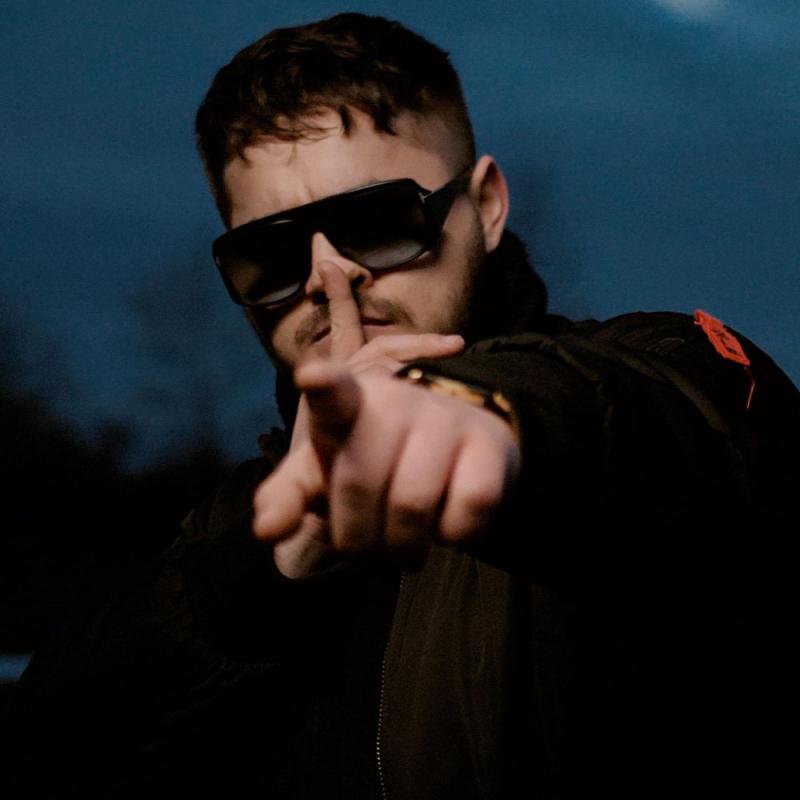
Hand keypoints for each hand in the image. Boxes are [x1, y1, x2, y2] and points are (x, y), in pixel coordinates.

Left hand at [255, 262, 518, 575]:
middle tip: (367, 551)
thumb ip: (287, 497)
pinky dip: (454, 536)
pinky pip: (468, 509)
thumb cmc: (375, 458)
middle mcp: (398, 401)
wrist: (453, 444)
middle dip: (357, 539)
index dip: (323, 386)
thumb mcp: (322, 473)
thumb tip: (267, 531)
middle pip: (360, 483)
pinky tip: (447, 524)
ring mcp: (447, 418)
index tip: (312, 377)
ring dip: (403, 549)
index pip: (333, 393)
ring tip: (403, 548)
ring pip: (413, 504)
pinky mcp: (490, 444)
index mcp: (347, 404)